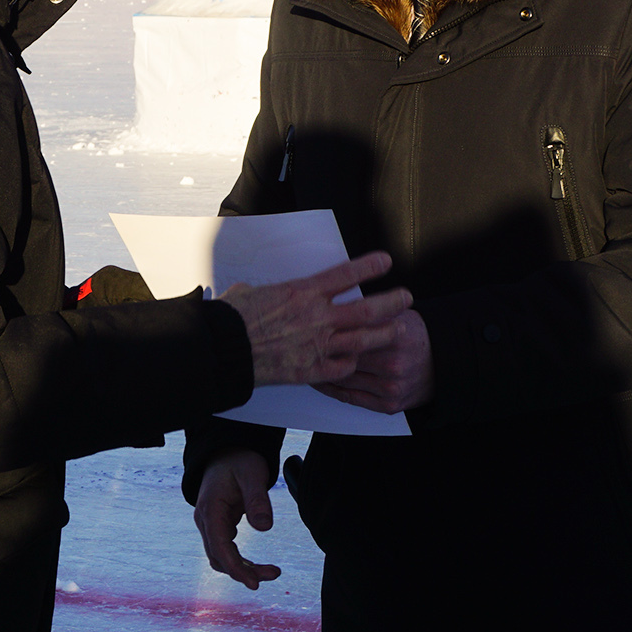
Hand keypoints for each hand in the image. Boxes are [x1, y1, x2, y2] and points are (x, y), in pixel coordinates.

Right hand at [193, 450, 278, 589]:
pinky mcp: (219, 526)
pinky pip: (226, 550)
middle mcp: (206, 521)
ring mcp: (210, 525)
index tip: (254, 582)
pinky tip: (257, 565)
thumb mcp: (252, 474)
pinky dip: (241, 561)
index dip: (236, 568)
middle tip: (274, 573)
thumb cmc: (239, 460)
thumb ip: (257, 500)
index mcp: (210, 510)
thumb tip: (264, 528)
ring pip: (222, 557)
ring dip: (243, 568)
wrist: (226, 452)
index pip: (220, 547)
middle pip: (221, 558)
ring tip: (271, 571)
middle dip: (244, 571)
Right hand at [218, 252, 407, 387]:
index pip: (346, 275)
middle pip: (367, 309)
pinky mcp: (312, 370)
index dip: (370, 267)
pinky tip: (356, 359)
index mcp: (303, 292)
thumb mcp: (251, 292)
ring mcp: (317, 345)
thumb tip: (257, 290)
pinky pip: (343, 367)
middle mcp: (317, 317)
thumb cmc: (233, 317)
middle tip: (406, 298)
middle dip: (392, 303)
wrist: (225, 349)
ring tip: (398, 330)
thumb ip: (267, 291)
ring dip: (384, 334)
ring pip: (364, 339)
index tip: (387, 261)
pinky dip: (352, 362)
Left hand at [312, 308, 433, 412]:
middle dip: (321, 354)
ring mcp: (390, 387)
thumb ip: (373, 314)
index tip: (310, 328)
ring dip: (323, 374)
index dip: (329, 333)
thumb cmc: (417, 337)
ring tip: (306, 364)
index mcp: (393, 337)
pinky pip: (353, 398)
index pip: (353, 333)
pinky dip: (334, 390)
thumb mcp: (400, 316)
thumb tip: (340, 304)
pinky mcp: (389, 404)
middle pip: (345, 358)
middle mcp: (392, 364)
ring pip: (345, 380)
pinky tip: (323, 381)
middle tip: (301, 347)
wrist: (445, 365)